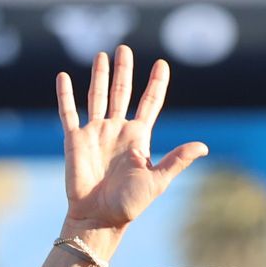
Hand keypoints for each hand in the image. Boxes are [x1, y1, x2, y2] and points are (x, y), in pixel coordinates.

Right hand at [57, 45, 207, 250]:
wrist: (99, 218)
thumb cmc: (130, 204)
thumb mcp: (158, 180)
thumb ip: (177, 159)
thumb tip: (204, 146)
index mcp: (138, 137)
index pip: (150, 103)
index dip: (156, 84)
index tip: (162, 64)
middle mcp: (117, 130)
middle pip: (122, 92)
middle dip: (124, 70)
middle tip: (125, 48)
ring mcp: (95, 133)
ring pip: (97, 96)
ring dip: (99, 75)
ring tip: (102, 55)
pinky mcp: (75, 140)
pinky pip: (68, 112)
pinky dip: (65, 95)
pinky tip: (62, 76)